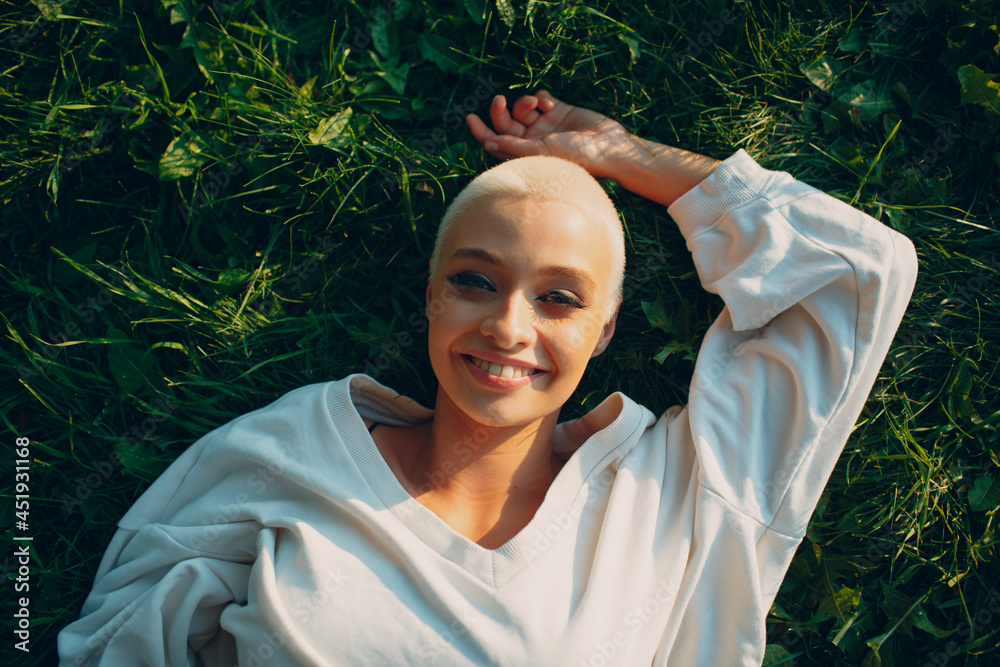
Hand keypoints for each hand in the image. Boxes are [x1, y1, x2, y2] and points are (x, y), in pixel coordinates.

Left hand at [465, 90, 637, 178]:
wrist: (608, 147)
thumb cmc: (576, 158)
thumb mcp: (541, 152)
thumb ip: (514, 146)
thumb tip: (487, 143)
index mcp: (525, 154)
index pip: (496, 142)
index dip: (481, 132)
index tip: (469, 117)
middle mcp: (532, 140)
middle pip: (505, 122)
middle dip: (499, 111)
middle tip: (499, 100)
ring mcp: (545, 125)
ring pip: (522, 107)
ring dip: (523, 102)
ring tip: (536, 105)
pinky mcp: (559, 110)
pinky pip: (541, 97)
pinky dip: (541, 96)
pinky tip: (550, 105)